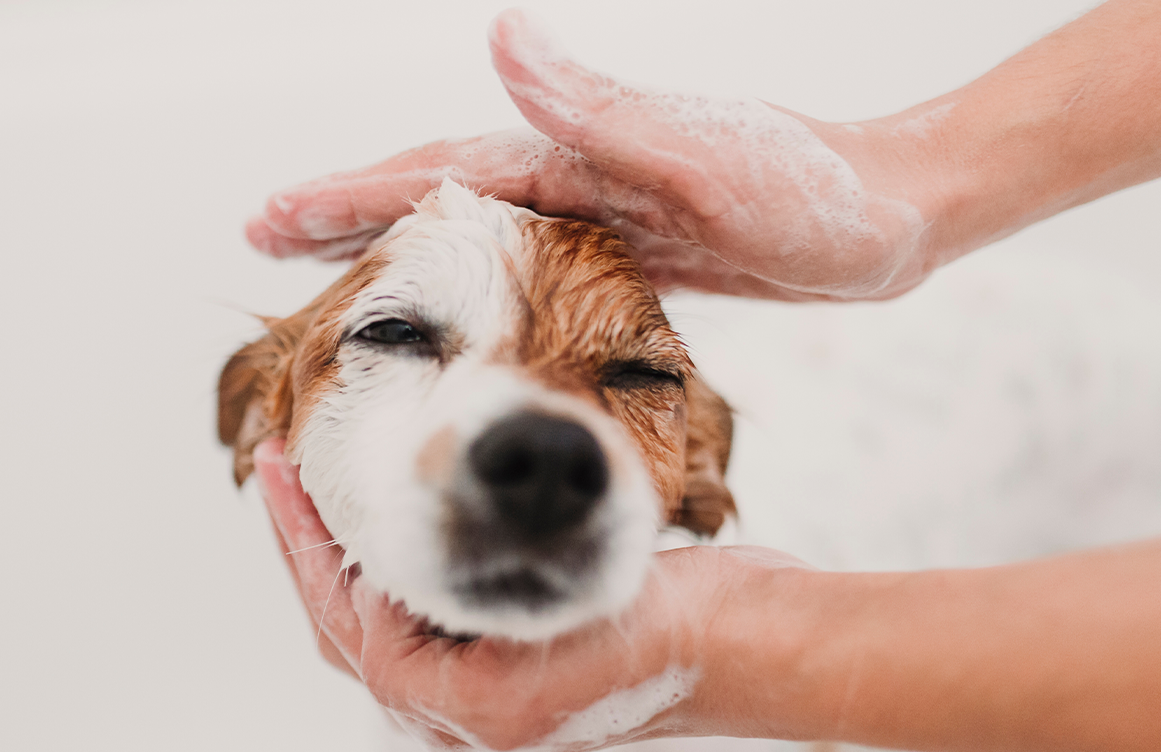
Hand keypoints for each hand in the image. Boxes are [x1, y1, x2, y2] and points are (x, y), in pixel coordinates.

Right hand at [246, 9, 946, 301]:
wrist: (897, 214)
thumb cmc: (815, 192)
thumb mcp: (705, 156)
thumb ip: (600, 109)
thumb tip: (498, 38)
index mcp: (578, 152)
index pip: (438, 173)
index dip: (349, 194)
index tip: (269, 216)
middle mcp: (580, 174)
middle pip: (438, 195)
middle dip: (347, 215)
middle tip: (263, 239)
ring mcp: (605, 212)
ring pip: (475, 233)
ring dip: (401, 248)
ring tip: (333, 270)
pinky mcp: (637, 251)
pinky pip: (530, 267)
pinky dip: (477, 281)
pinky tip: (459, 303)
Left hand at [252, 439, 824, 751]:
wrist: (756, 642)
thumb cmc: (670, 631)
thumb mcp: (554, 609)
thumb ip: (455, 611)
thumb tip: (363, 583)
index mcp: (465, 712)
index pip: (348, 624)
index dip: (305, 544)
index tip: (281, 470)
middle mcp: (468, 714)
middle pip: (352, 630)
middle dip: (312, 550)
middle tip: (281, 470)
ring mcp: (494, 692)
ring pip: (389, 623)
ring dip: (354, 555)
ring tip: (328, 487)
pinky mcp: (521, 662)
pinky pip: (434, 614)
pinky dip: (406, 564)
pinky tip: (408, 515)